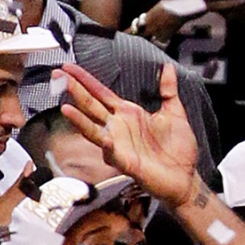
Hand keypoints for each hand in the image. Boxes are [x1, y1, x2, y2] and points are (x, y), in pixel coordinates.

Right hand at [62, 62, 204, 208]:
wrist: (186, 177)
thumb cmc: (178, 149)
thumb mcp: (174, 113)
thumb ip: (168, 91)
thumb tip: (169, 68)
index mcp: (127, 113)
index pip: (100, 93)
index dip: (85, 80)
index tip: (68, 67)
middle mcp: (118, 128)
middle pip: (91, 106)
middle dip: (74, 91)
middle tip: (57, 75)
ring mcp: (119, 146)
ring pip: (93, 130)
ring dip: (79, 120)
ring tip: (65, 108)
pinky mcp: (126, 163)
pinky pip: (112, 154)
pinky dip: (107, 146)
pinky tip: (103, 138)